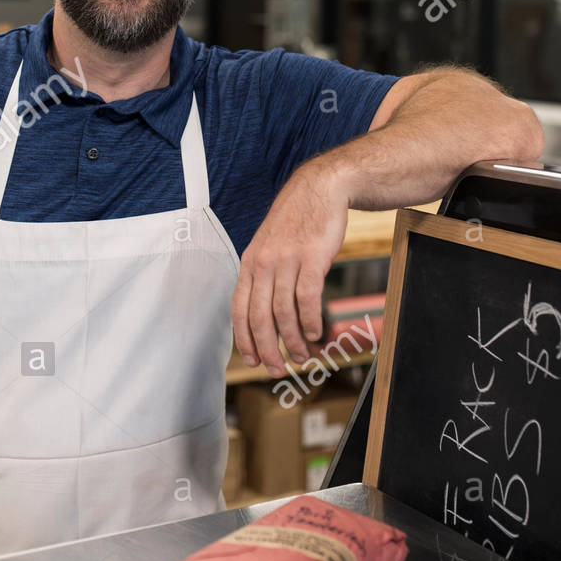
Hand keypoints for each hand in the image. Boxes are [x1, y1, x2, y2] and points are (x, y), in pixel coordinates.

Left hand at [232, 163, 348, 376]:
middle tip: (277, 370)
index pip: (239, 310)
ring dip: (292, 341)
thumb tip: (266, 313)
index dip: (244, 339)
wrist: (320, 189)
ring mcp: (287, 260)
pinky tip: (315, 334)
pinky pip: (307, 297)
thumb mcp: (270, 246)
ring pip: (284, 312)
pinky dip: (310, 321)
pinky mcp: (311, 257)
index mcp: (250, 263)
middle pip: (259, 317)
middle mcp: (263, 263)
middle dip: (267, 349)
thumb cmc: (297, 223)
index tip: (252, 360)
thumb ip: (265, 275)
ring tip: (301, 357)